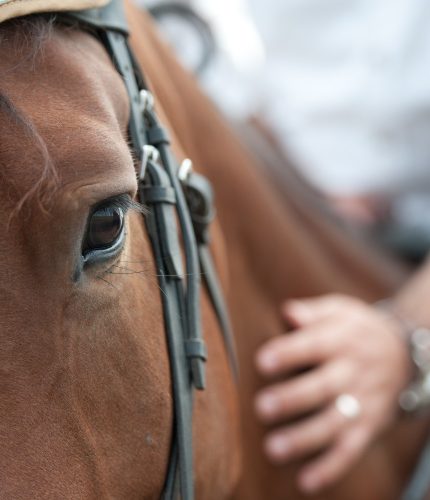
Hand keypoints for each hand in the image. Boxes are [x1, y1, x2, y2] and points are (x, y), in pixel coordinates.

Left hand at [254, 295, 411, 493]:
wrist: (405, 355)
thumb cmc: (357, 330)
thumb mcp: (341, 311)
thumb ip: (314, 312)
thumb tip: (287, 311)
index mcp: (343, 339)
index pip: (314, 345)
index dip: (290, 353)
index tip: (262, 361)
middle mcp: (354, 372)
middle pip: (324, 387)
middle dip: (294, 399)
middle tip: (262, 407)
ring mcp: (363, 402)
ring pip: (335, 423)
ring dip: (305, 438)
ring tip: (273, 448)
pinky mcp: (369, 426)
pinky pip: (351, 450)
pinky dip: (331, 468)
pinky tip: (305, 482)